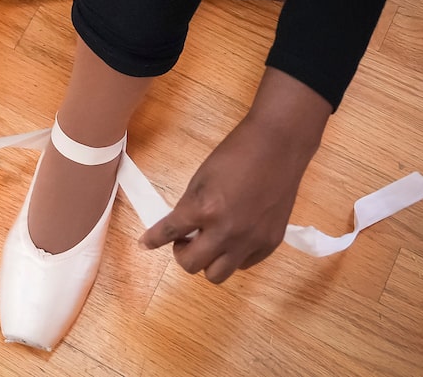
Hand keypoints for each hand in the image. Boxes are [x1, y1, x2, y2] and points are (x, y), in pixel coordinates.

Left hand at [139, 68, 330, 282]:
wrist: (277, 146)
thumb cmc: (234, 155)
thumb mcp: (201, 178)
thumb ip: (189, 207)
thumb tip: (181, 229)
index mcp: (204, 209)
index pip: (169, 232)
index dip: (152, 240)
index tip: (145, 244)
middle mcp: (227, 231)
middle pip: (192, 266)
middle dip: (183, 253)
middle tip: (186, 238)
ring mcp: (251, 241)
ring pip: (217, 275)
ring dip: (208, 261)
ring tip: (210, 242)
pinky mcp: (271, 243)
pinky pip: (244, 264)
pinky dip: (234, 255)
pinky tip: (235, 237)